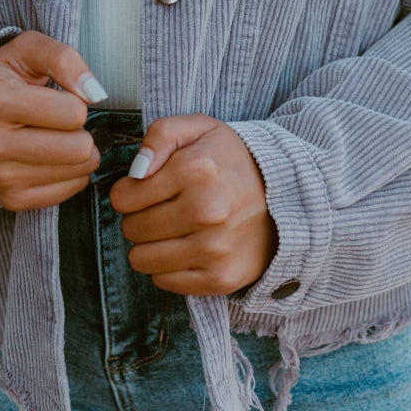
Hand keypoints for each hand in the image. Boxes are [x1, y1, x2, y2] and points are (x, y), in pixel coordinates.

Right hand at [0, 33, 106, 211]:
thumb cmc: (3, 79)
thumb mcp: (28, 49)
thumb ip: (63, 58)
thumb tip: (95, 93)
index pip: (73, 112)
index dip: (75, 101)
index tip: (57, 98)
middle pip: (79, 148)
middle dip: (81, 131)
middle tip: (61, 122)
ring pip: (79, 171)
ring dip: (77, 152)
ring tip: (53, 137)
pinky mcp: (11, 200)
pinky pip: (71, 190)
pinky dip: (69, 173)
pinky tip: (49, 157)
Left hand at [108, 113, 278, 296]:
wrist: (287, 196)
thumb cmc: (232, 161)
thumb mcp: (200, 128)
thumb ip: (161, 135)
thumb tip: (136, 171)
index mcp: (196, 170)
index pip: (123, 198)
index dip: (127, 193)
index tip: (143, 191)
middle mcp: (206, 212)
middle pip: (131, 229)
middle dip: (138, 218)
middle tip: (161, 210)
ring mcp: (215, 249)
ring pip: (141, 260)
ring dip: (149, 246)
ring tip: (171, 231)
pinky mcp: (221, 278)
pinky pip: (165, 281)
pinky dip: (167, 268)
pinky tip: (185, 249)